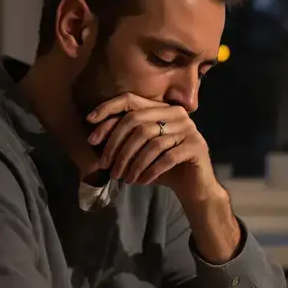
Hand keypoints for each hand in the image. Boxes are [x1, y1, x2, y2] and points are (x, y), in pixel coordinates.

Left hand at [86, 94, 220, 202]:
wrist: (194, 187)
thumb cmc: (163, 168)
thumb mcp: (140, 151)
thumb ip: (124, 139)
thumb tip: (94, 138)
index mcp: (162, 108)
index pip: (131, 100)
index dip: (108, 110)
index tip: (91, 129)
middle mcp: (177, 114)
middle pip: (137, 122)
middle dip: (117, 146)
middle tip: (106, 166)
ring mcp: (189, 129)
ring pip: (151, 142)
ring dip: (133, 163)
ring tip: (124, 179)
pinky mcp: (196, 146)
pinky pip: (167, 157)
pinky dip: (150, 171)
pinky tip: (141, 182)